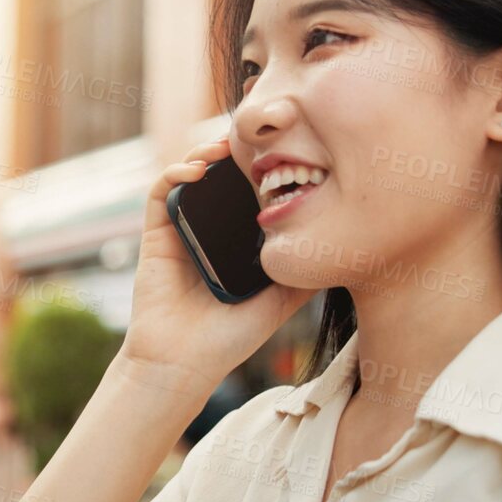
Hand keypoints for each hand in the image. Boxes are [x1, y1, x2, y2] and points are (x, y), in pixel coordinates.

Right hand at [119, 138, 317, 392]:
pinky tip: (198, 170)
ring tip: (225, 146)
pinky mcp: (156, 234)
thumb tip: (345, 249)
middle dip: (235, 152)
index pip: (248, 193)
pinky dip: (175, 172)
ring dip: (204, 152)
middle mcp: (208, 232)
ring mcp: (181, 230)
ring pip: (191, 176)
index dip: (261, 169)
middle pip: (220, 178)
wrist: (183, 363)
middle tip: (254, 138)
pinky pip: (161, 191)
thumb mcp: (280, 303)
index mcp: (235, 243)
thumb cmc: (229, 340)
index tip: (284, 152)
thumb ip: (305, 276)